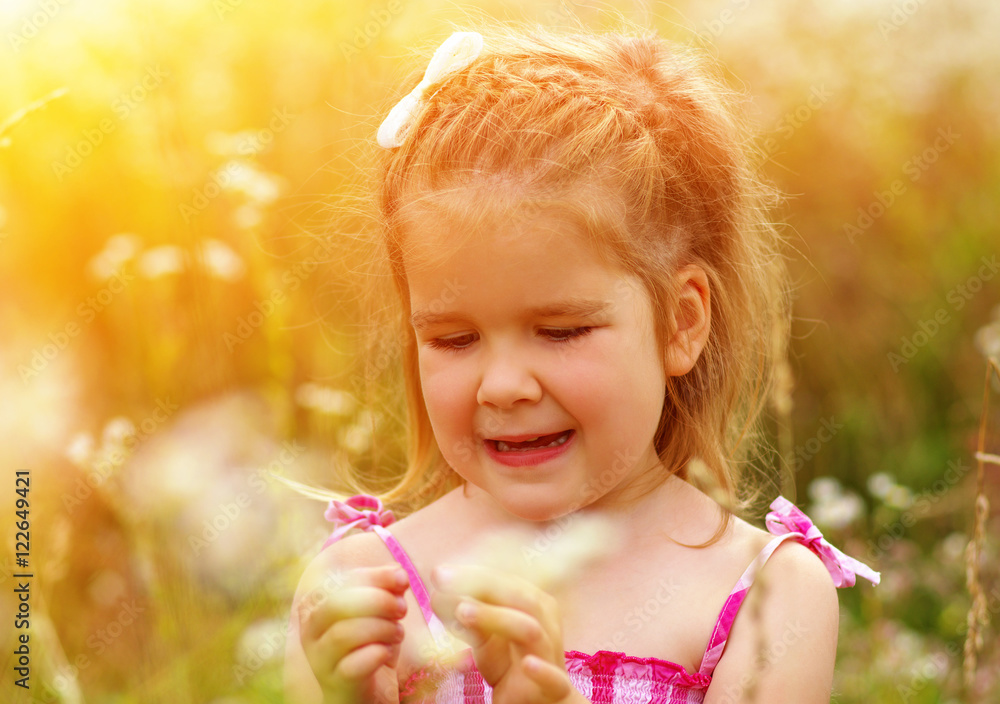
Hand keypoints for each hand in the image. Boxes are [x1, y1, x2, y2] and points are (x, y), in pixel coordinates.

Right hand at [296, 565, 408, 703]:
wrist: (364, 691)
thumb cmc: (370, 645)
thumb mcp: (379, 613)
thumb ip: (386, 589)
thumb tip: (398, 573)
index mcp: (317, 605)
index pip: (340, 580)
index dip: (374, 576)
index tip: (402, 579)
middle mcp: (311, 631)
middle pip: (337, 604)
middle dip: (377, 601)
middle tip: (401, 609)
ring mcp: (319, 659)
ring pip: (343, 634)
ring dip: (381, 629)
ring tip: (398, 633)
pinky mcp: (335, 684)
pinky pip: (352, 666)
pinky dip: (376, 654)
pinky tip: (387, 653)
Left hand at [430, 564, 581, 703]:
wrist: (539, 701)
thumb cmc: (510, 664)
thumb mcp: (485, 639)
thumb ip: (466, 618)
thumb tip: (437, 595)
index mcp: (533, 603)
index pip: (503, 581)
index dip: (472, 574)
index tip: (438, 573)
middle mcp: (546, 623)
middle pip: (519, 596)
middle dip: (480, 584)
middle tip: (442, 579)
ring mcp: (550, 655)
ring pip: (529, 630)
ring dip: (496, 617)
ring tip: (462, 611)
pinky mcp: (555, 689)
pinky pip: (554, 679)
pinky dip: (542, 671)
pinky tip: (527, 664)